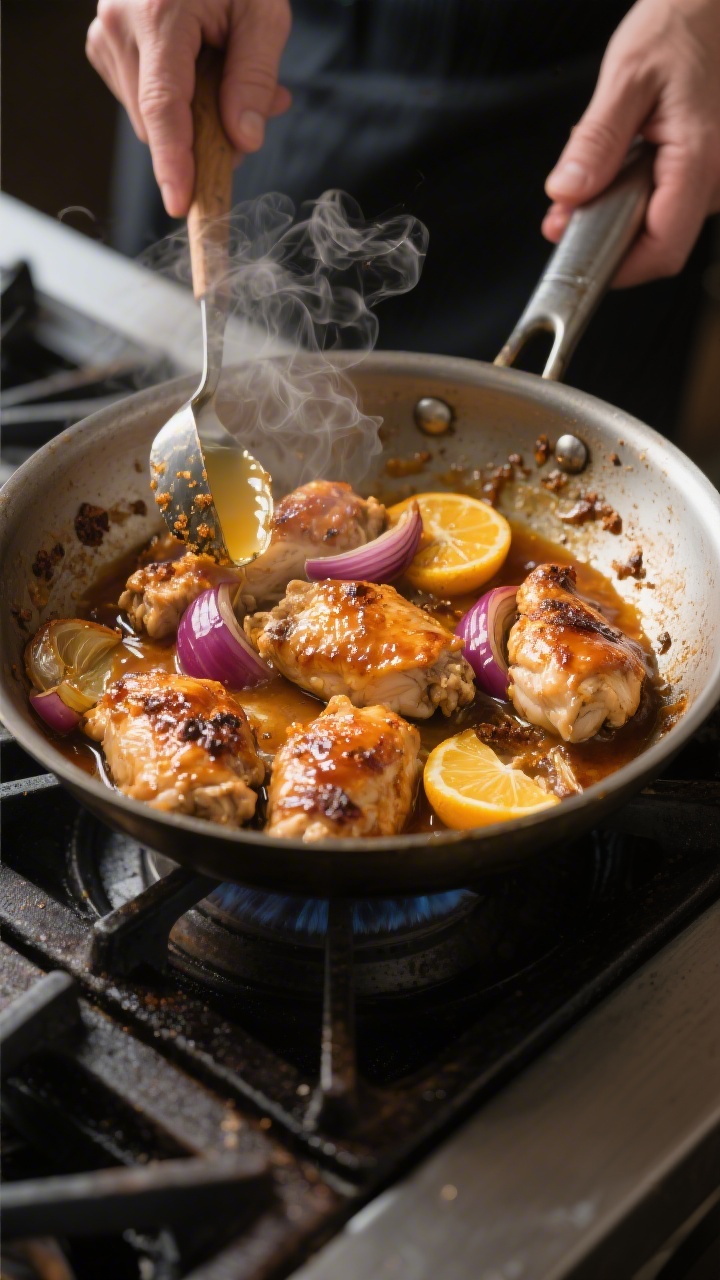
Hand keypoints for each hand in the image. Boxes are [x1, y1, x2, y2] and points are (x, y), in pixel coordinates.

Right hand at [87, 0, 291, 217]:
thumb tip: (243, 140)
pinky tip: (198, 70)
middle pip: (159, 122)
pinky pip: (141, 101)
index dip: (174, 162)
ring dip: (194, 119)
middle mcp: (119, 25)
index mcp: (157, 13)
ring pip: (149, 119)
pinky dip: (175, 102)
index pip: (163, 106)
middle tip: (255, 107)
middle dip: (206, 134)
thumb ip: (255, 77)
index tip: (181, 202)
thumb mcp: (263, 12)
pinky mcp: (104, 46)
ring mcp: (105, 35)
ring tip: (227, 74)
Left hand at [542, 0, 719, 286]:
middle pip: (659, 240)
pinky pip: (671, 195)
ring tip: (607, 156)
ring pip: (662, 218)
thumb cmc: (686, 22)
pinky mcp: (712, 168)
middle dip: (607, 228)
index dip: (616, 266)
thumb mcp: (628, 75)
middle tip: (569, 201)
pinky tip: (631, 150)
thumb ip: (596, 141)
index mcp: (701, 160)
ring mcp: (719, 175)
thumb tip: (568, 193)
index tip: (576, 253)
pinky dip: (639, 184)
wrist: (718, 3)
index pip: (661, 251)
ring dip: (621, 203)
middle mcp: (719, 177)